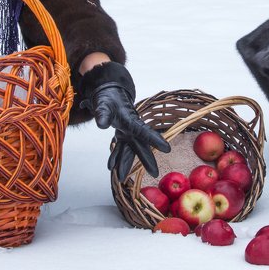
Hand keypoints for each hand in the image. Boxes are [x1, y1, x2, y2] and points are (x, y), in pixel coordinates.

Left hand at [78, 62, 170, 180]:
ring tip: (121, 178)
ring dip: (125, 163)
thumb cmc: (108, 96)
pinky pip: (121, 147)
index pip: (144, 131)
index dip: (155, 140)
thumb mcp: (103, 104)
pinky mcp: (122, 133)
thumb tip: (102, 124)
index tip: (167, 148)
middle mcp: (132, 128)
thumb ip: (102, 114)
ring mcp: (127, 131)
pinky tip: (111, 166)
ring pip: (129, 150)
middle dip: (146, 160)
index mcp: (131, 120)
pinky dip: (116, 157)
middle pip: (140, 145)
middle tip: (154, 174)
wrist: (108, 91)